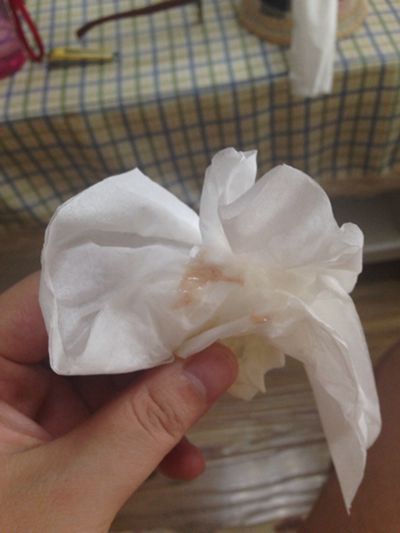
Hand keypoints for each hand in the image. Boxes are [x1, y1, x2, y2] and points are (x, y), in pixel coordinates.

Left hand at [0, 273, 236, 531]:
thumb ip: (150, 422)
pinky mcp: (47, 435)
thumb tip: (221, 361)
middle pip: (85, 337)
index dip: (117, 288)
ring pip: (101, 378)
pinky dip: (140, 433)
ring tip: (204, 413)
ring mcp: (24, 407)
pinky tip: (181, 462)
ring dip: (155, 400)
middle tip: (208, 348)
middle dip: (150, 353)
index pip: (50, 300)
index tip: (183, 288)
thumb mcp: (77, 490)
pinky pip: (101, 415)